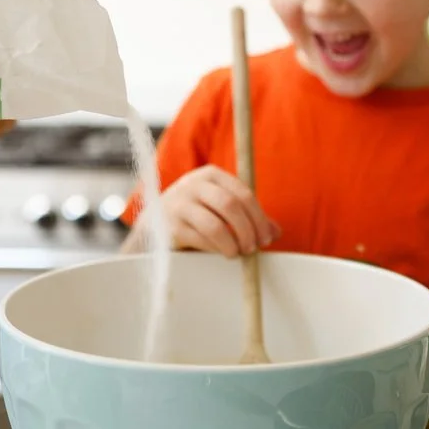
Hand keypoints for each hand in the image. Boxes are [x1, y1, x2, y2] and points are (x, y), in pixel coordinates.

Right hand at [158, 164, 279, 257]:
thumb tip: (275, 232)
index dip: (259, 217)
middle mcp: (193, 184)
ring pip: (216, 226)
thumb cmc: (194, 214)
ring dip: (233, 243)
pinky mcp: (170, 225)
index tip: (267, 237)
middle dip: (248, 230)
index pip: (243, 193)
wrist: (154, 224)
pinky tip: (221, 253)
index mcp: (211, 175)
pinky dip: (216, 249)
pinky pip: (200, 239)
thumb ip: (247, 216)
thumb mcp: (220, 208)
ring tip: (237, 253)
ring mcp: (179, 204)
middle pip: (231, 206)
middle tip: (254, 248)